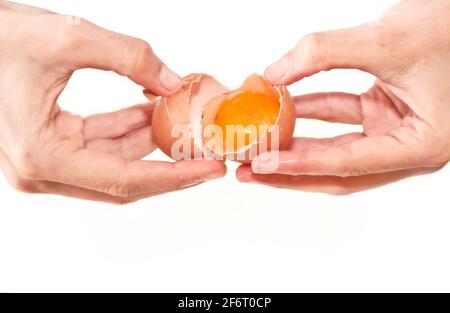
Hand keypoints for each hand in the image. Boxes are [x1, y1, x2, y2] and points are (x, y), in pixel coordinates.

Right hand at [0, 1, 225, 202]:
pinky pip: (99, 145)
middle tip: (207, 152)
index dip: (174, 176)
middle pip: (124, 179)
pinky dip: (127, 129)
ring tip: (181, 118)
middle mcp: (42, 170)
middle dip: (168, 163)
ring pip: (114, 162)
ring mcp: (44, 162)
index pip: (125, 181)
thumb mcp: (67, 37)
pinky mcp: (49, 147)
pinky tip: (150, 109)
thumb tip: (173, 81)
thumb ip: (129, 57)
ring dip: (148, 140)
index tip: (209, 171)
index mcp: (43, 157)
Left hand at [237, 0, 449, 194]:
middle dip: (290, 170)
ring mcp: (395, 133)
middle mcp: (409, 148)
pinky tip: (282, 107)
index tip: (263, 164)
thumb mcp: (386, 40)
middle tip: (249, 172)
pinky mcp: (383, 115)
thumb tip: (274, 74)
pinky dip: (313, 113)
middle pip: (337, 170)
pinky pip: (341, 120)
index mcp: (421, 145)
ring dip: (297, 144)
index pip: (349, 164)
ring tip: (256, 146)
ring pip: (336, 149)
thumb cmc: (449, 30)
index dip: (302, 164)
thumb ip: (325, 53)